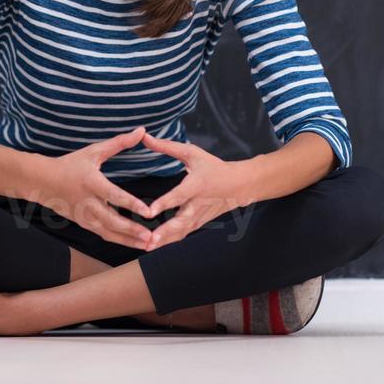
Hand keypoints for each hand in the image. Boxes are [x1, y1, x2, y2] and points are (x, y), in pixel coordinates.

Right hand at [37, 126, 154, 248]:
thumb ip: (119, 142)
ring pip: (109, 233)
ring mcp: (85, 216)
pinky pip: (104, 235)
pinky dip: (120, 241)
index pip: (114, 196)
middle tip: (152, 237)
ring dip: (129, 241)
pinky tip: (135, 244)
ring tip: (148, 246)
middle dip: (132, 231)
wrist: (43, 182)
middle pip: (112, 221)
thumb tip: (142, 131)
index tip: (148, 213)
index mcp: (91, 183)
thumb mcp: (93, 151)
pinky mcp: (84, 224)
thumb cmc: (71, 164)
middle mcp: (88, 203)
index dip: (131, 204)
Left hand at [141, 132, 256, 249]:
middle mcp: (198, 204)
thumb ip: (167, 147)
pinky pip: (182, 235)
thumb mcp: (192, 153)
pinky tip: (154, 246)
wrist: (238, 185)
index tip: (149, 212)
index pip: (178, 196)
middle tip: (149, 241)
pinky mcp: (198, 224)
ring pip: (181, 232)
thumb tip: (145, 137)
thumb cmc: (213, 167)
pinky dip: (169, 242)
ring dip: (165, 241)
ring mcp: (199, 217)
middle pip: (181, 222)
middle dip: (165, 233)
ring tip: (146, 247)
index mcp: (196, 185)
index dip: (164, 204)